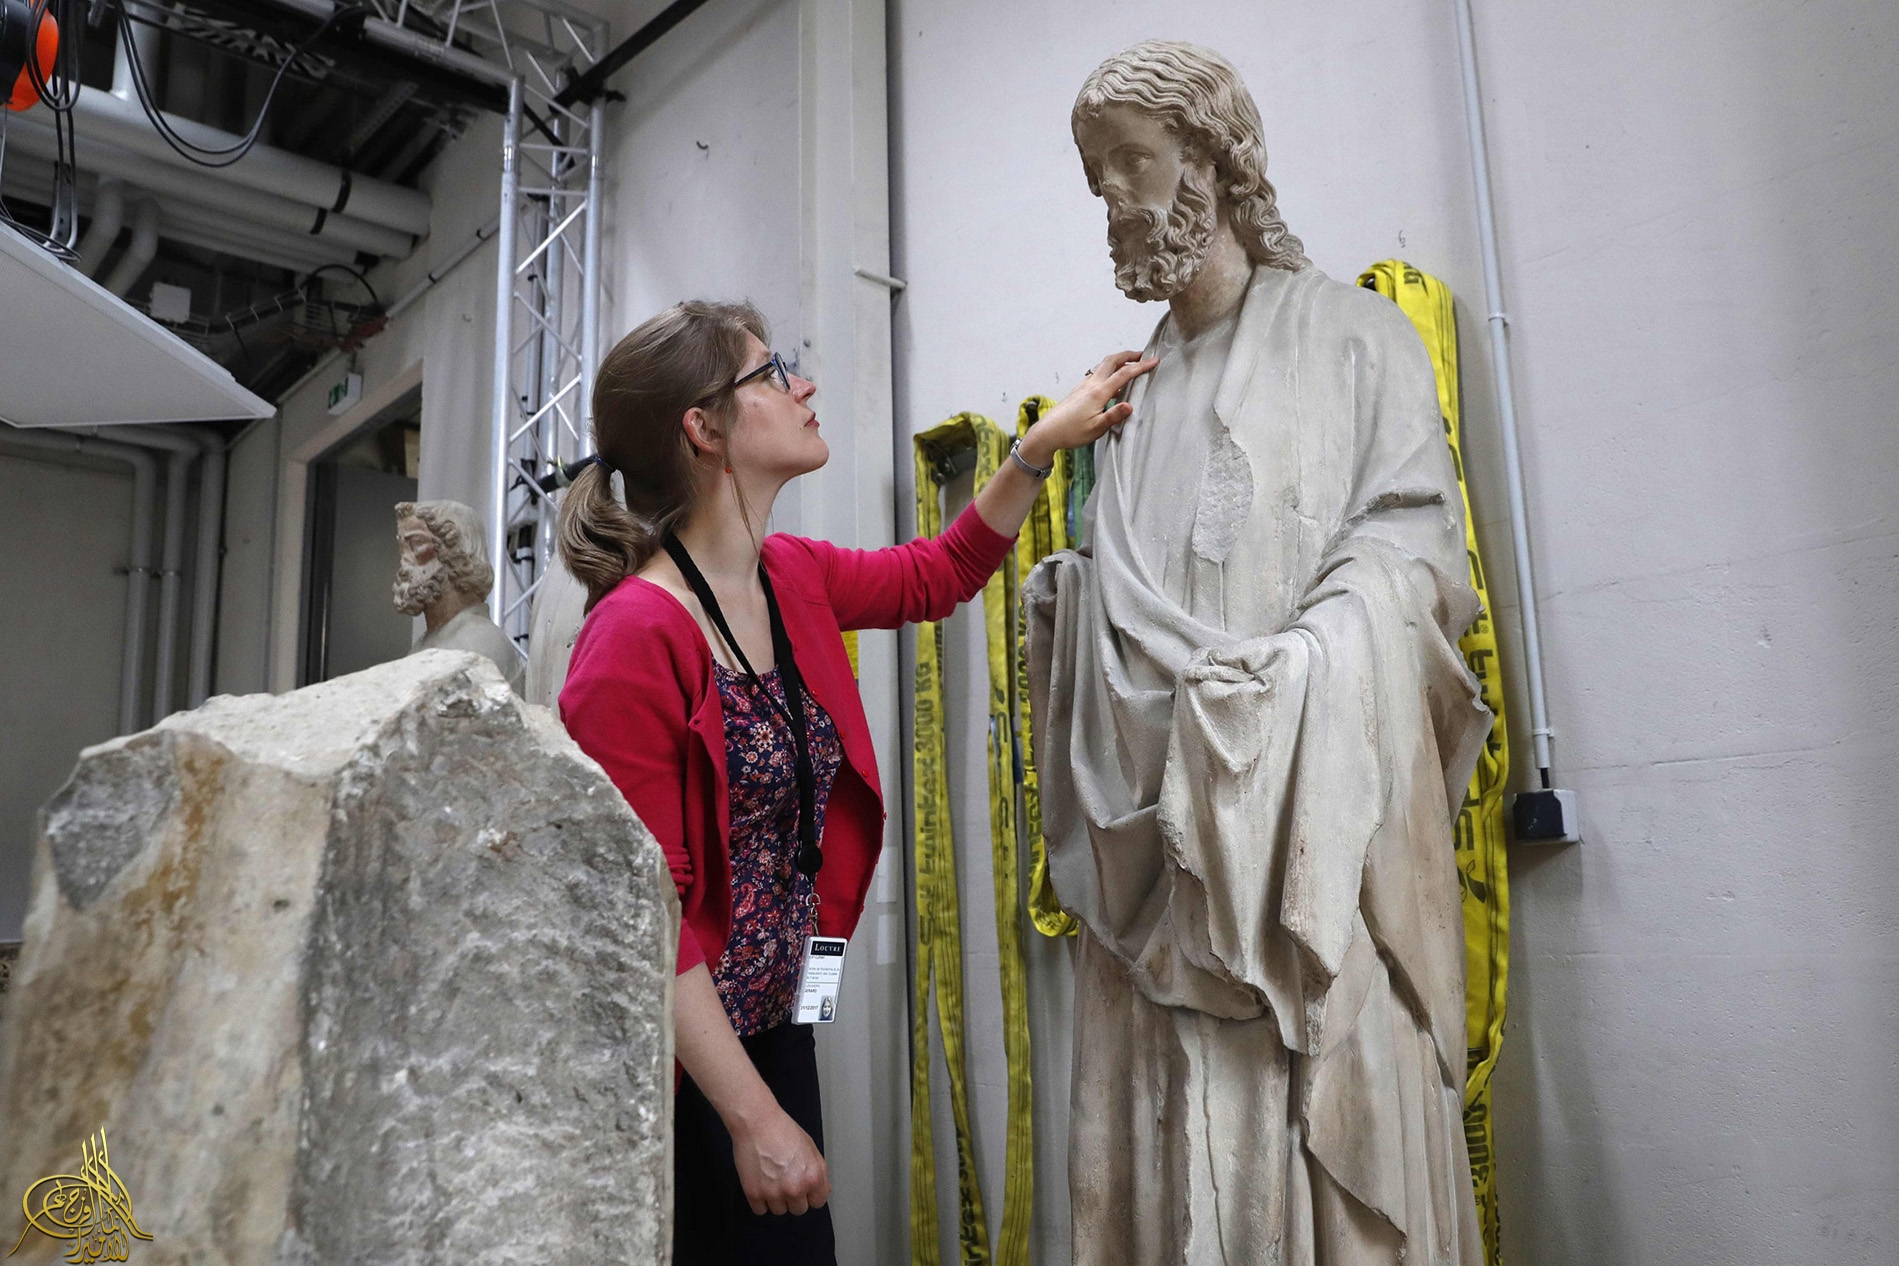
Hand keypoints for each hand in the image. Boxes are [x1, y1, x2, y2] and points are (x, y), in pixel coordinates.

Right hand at [729, 1103, 830, 1215]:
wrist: (758, 1122)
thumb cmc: (783, 1131)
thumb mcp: (811, 1149)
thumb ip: (819, 1173)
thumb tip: (823, 1191)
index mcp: (813, 1178)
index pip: (817, 1203)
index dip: (810, 1193)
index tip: (803, 1187)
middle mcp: (795, 1189)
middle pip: (798, 1209)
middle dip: (793, 1197)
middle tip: (785, 1179)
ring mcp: (774, 1194)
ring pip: (779, 1211)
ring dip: (775, 1199)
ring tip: (771, 1177)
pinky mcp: (754, 1194)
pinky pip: (760, 1210)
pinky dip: (759, 1199)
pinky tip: (760, 1182)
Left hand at [1017, 350, 1158, 465]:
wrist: (1047, 433)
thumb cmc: (1071, 432)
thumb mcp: (1096, 428)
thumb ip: (1114, 416)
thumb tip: (1130, 405)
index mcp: (1098, 393)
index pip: (1124, 374)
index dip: (1141, 366)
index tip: (1154, 360)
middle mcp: (1091, 384)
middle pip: (1112, 361)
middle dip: (1128, 355)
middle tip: (1142, 355)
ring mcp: (1083, 386)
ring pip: (1103, 366)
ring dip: (1118, 361)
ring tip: (1129, 364)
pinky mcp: (1078, 390)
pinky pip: (1096, 374)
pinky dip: (1107, 370)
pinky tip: (1109, 380)